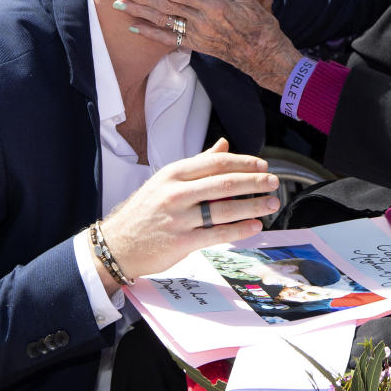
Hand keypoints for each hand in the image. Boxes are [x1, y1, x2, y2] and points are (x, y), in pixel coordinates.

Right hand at [98, 139, 280, 292]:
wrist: (117, 245)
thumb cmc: (145, 211)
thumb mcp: (166, 181)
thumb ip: (198, 163)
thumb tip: (224, 145)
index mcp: (174, 173)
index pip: (216, 163)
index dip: (244, 163)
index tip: (263, 165)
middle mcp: (176, 193)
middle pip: (225, 183)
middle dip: (255, 182)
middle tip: (273, 182)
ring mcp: (179, 218)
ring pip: (225, 209)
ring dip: (253, 206)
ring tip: (271, 204)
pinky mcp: (181, 241)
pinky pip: (217, 234)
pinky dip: (240, 230)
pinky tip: (255, 226)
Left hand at [115, 0, 302, 93]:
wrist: (262, 53)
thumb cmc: (258, 23)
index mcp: (211, 6)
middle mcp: (200, 21)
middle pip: (164, 7)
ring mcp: (196, 35)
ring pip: (162, 21)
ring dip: (139, 12)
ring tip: (120, 4)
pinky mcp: (196, 45)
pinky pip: (168, 40)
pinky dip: (150, 33)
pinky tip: (135, 27)